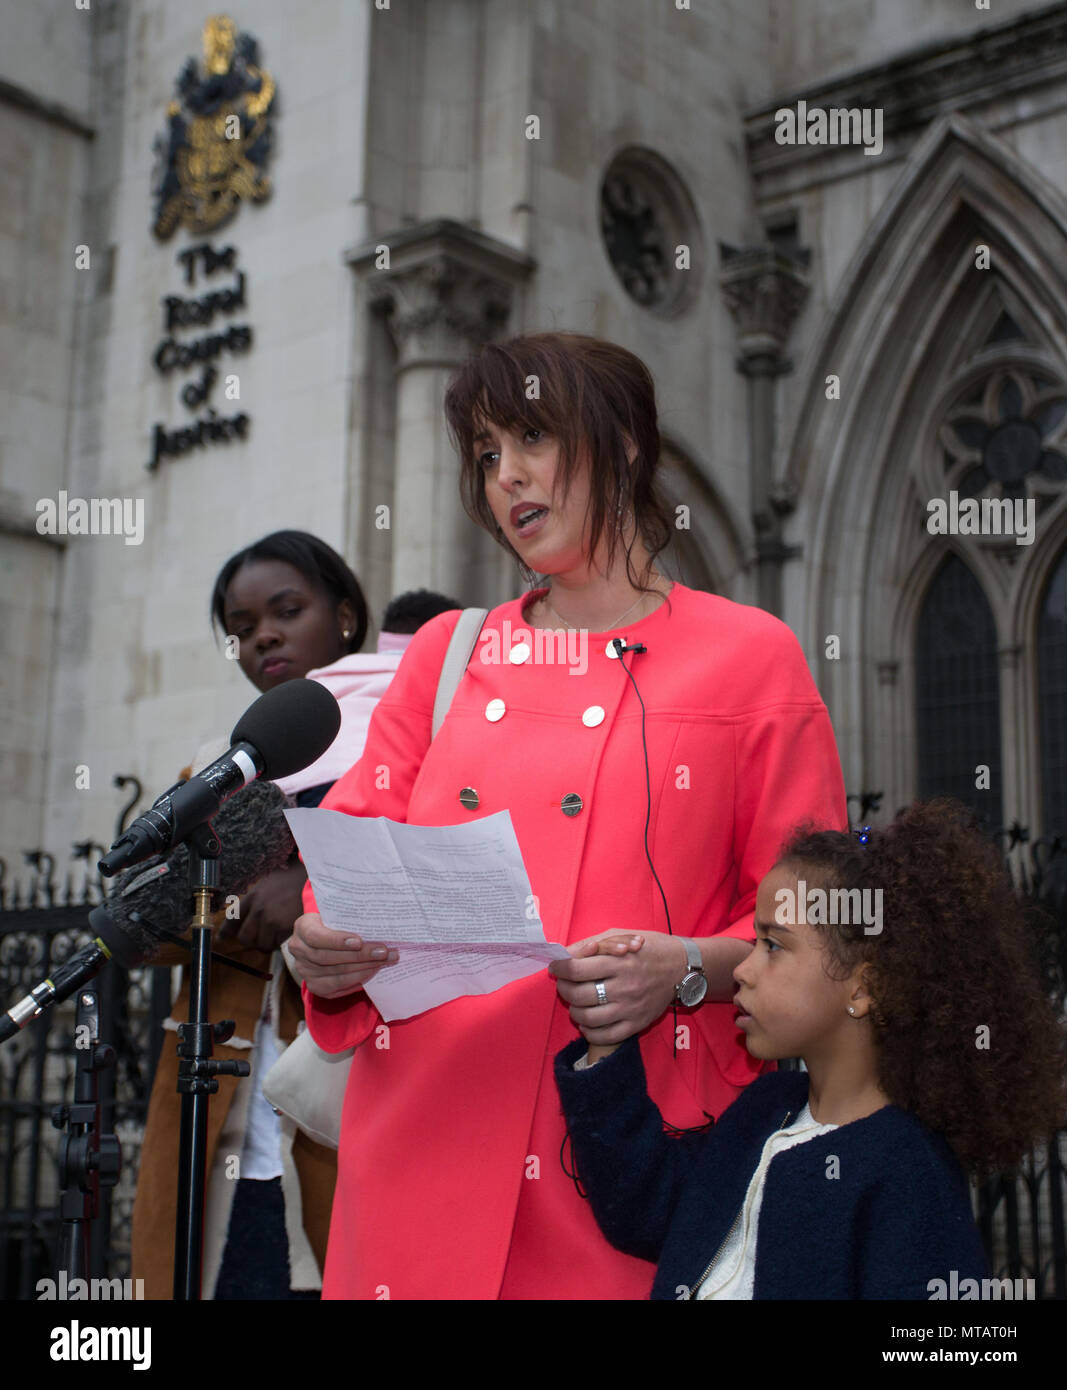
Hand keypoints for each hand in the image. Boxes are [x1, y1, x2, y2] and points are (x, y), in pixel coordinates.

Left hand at [217, 860, 309, 951]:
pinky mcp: (286, 928)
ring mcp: (272, 920)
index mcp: (253, 897)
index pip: (233, 918)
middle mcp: (259, 910)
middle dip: (250, 941)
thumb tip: (246, 919)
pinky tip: (285, 932)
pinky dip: (280, 942)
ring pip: (262, 944)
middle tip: (257, 938)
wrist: (313, 879)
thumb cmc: (292, 880)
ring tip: (275, 934)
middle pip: (244, 937)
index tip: (221, 938)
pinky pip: (277, 944)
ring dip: (267, 943)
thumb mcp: (267, 885)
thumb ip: (255, 901)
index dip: (225, 931)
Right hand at [287, 911, 398, 999]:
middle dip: (359, 956)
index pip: (316, 936)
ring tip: (385, 961)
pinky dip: (358, 980)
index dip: (337, 940)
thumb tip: (379, 919)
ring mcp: (305, 971)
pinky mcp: (315, 987)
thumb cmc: (334, 923)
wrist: (322, 940)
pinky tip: (373, 972)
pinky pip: (338, 987)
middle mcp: (299, 950)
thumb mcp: (335, 914)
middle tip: (384, 951)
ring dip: (364, 968)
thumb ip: (349, 917)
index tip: (360, 941)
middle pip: (328, 958)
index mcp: (303, 927)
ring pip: (335, 974)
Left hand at [550, 928, 688, 1047]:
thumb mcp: (620, 935)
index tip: (555, 967)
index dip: (559, 968)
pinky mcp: (638, 1023)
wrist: (682, 968)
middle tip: (563, 983)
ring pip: (589, 1017)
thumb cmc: (648, 947)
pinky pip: (606, 1036)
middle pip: (579, 994)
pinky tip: (587, 1021)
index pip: (577, 969)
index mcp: (619, 962)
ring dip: (574, 1010)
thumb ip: (590, 944)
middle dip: (563, 989)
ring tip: (575, 1002)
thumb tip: (564, 955)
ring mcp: (631, 1008)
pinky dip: (589, 1031)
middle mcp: (625, 987)